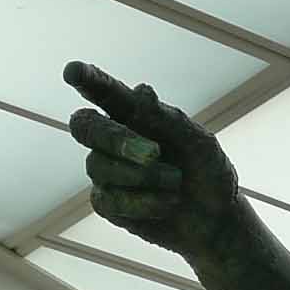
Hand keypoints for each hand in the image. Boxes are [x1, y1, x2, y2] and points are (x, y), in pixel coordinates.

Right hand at [63, 62, 238, 255]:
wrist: (217, 218)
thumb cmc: (207, 170)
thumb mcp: (198, 142)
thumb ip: (169, 119)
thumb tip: (141, 91)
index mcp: (134, 113)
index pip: (104, 91)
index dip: (86, 79)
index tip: (73, 71)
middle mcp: (112, 138)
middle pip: (85, 126)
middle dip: (116, 139)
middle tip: (154, 153)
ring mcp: (106, 171)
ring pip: (99, 166)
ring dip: (143, 175)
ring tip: (176, 181)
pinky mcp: (107, 204)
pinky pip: (110, 200)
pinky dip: (144, 202)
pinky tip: (169, 202)